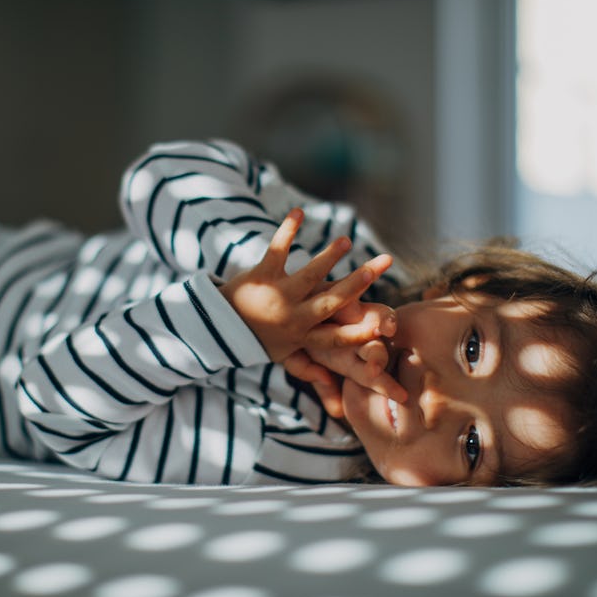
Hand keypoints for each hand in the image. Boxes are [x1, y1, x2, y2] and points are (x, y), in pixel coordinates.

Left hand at [218, 208, 390, 362]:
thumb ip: (308, 368)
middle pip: (330, 302)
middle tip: (380, 265)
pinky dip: (287, 230)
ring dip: (328, 257)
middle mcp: (292, 318)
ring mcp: (277, 296)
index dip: (359, 333)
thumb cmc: (256, 338)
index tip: (383, 326)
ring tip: (346, 241)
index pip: (336, 338)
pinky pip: (277, 250)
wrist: (214, 326)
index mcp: (301, 336)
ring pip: (308, 275)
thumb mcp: (282, 356)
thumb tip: (333, 385)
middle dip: (357, 283)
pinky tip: (299, 212)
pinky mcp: (260, 276)